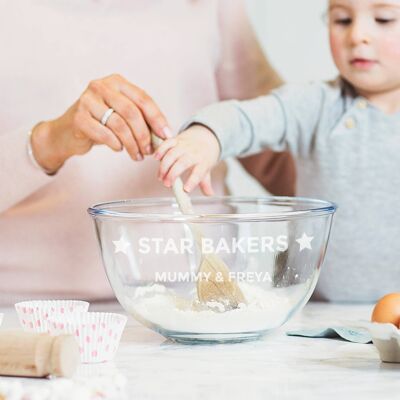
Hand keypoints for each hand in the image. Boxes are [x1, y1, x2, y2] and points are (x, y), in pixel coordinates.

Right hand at [31, 74, 170, 172]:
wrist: (67, 132)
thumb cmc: (100, 123)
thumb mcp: (122, 116)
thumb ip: (141, 120)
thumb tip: (164, 135)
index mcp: (117, 82)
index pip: (143, 99)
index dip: (157, 119)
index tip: (166, 135)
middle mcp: (101, 86)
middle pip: (132, 112)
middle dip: (144, 135)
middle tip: (150, 150)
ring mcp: (87, 100)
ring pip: (119, 125)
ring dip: (132, 144)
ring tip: (137, 155)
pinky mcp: (78, 117)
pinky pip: (105, 134)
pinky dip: (116, 145)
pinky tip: (119, 149)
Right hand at [154, 124, 219, 194]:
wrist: (205, 137)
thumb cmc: (204, 156)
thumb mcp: (207, 170)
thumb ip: (206, 183)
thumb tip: (209, 194)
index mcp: (203, 163)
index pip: (199, 173)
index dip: (192, 182)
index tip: (185, 190)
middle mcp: (194, 153)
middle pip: (182, 163)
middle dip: (172, 174)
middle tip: (166, 184)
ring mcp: (184, 146)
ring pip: (172, 154)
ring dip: (164, 166)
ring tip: (160, 177)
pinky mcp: (176, 140)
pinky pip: (167, 143)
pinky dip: (160, 150)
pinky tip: (156, 158)